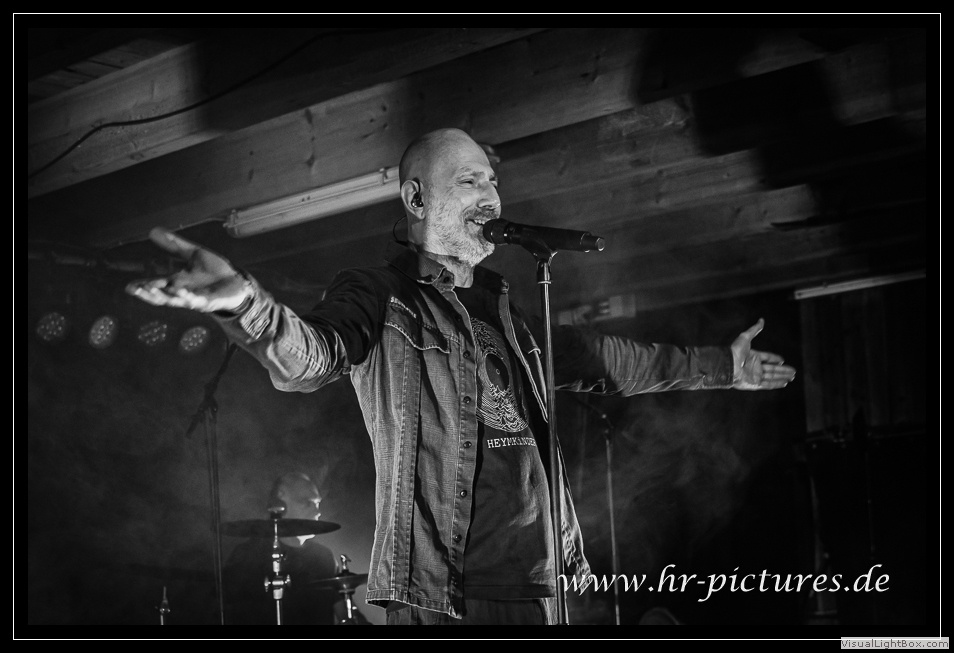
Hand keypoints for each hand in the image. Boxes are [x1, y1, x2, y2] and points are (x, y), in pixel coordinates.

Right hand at [125, 227, 250, 312]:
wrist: (236, 281)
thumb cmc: (214, 271)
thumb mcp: (194, 254)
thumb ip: (175, 244)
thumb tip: (153, 230)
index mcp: (177, 281)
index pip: (156, 285)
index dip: (142, 287)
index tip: (128, 287)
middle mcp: (183, 292)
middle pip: (161, 296)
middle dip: (148, 293)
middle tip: (134, 290)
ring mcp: (195, 298)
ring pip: (176, 300)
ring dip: (164, 296)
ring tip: (151, 290)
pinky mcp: (209, 301)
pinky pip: (196, 301)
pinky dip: (188, 296)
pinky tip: (181, 291)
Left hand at [730, 318, 796, 390]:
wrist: (727, 365)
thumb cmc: (735, 351)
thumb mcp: (745, 337)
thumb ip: (754, 329)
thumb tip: (761, 320)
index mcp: (753, 356)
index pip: (767, 357)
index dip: (774, 358)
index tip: (782, 360)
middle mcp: (754, 366)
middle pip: (772, 368)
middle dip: (783, 370)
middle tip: (793, 371)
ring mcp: (754, 376)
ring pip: (772, 377)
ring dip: (782, 377)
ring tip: (792, 377)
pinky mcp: (754, 384)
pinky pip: (768, 384)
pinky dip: (776, 384)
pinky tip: (784, 383)